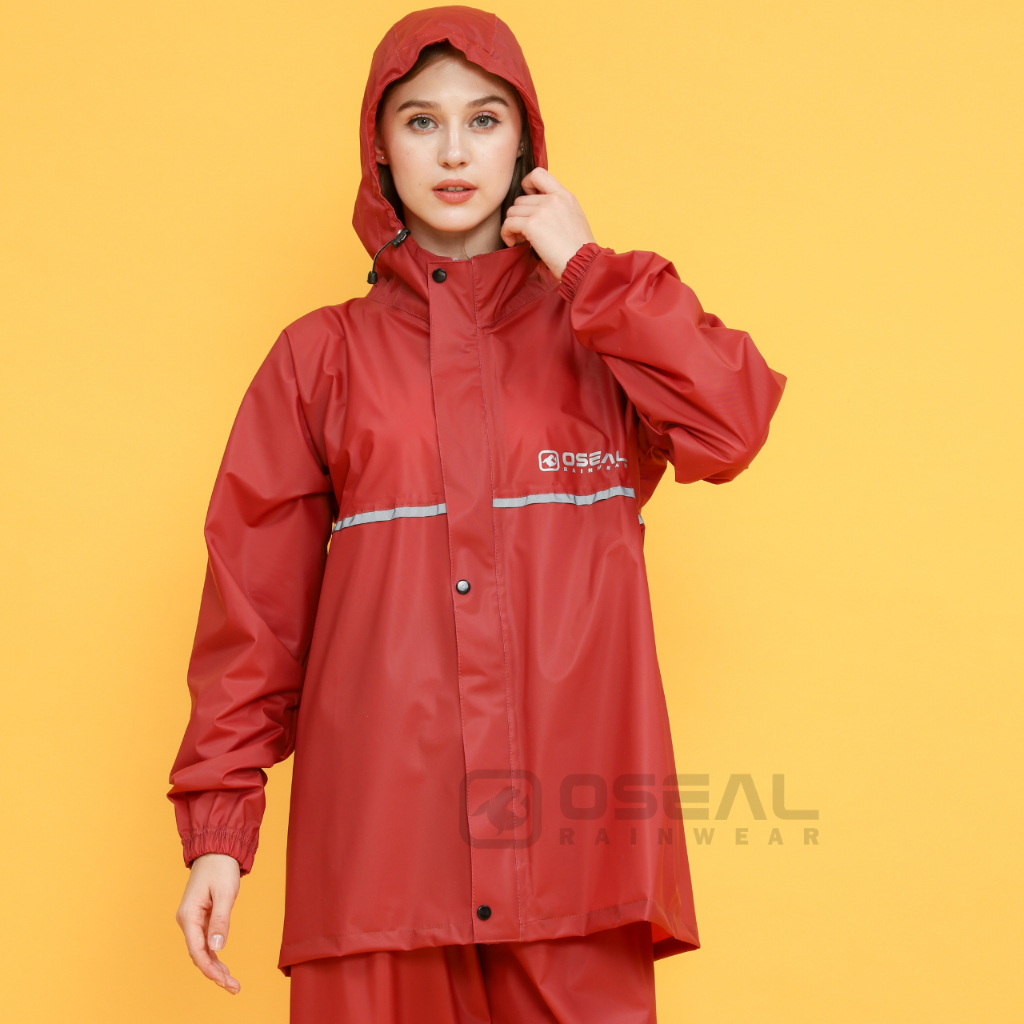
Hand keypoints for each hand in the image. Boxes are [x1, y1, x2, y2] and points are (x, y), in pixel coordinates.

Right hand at [175, 853, 241, 993]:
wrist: (217, 850)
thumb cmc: (221, 868)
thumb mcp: (225, 893)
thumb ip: (221, 920)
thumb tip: (217, 947)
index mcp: (189, 916)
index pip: (197, 950)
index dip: (210, 969)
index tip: (224, 982)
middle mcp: (187, 920)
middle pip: (198, 954)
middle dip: (214, 973)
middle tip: (234, 988)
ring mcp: (192, 920)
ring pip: (201, 950)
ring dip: (215, 967)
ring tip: (231, 983)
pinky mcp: (199, 917)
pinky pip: (204, 942)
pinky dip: (214, 955)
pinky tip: (223, 967)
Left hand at [500, 167, 596, 280]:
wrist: (583, 263)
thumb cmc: (578, 249)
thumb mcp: (574, 218)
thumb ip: (558, 208)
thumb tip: (537, 211)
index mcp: (565, 195)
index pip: (538, 174)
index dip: (527, 184)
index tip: (528, 200)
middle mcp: (553, 199)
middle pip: (520, 199)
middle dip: (519, 216)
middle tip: (525, 232)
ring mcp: (542, 210)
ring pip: (512, 211)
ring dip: (513, 226)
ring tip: (522, 239)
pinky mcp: (532, 225)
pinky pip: (508, 224)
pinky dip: (506, 234)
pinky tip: (513, 243)